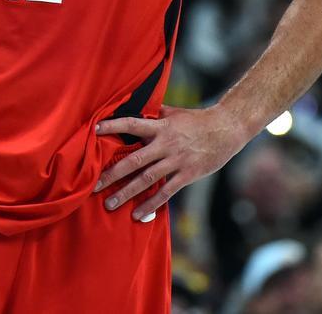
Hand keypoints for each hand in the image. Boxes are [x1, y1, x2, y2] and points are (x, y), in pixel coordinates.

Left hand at [93, 105, 248, 220]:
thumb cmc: (197, 120)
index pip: (132, 124)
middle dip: (113, 174)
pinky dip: (151, 204)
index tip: (94, 130)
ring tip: (110, 204)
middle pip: (134, 160)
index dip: (113, 126)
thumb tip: (134, 107)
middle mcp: (166, 145)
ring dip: (127, 193)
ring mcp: (177, 161)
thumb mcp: (174, 113)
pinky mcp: (187, 175)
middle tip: (94, 185)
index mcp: (161, 127)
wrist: (227, 129)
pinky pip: (166, 192)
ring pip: (147, 179)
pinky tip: (137, 213)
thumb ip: (154, 114)